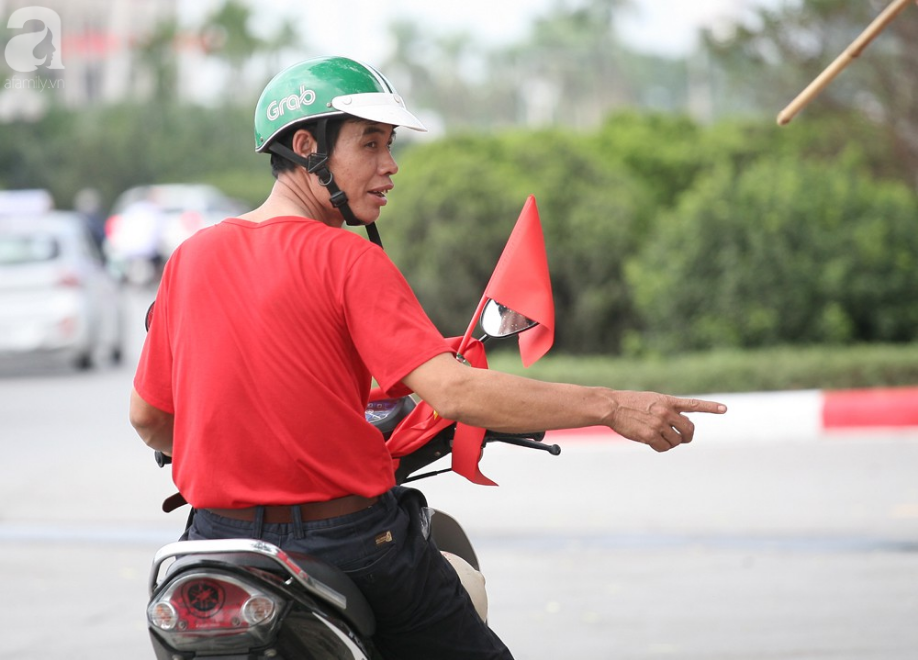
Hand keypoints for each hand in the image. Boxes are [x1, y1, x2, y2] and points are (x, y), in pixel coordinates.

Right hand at [605, 391, 726, 451]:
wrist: (612, 406)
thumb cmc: (629, 403)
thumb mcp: (651, 400)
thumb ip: (666, 410)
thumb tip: (677, 430)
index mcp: (668, 401)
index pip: (694, 404)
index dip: (710, 407)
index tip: (725, 409)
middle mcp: (666, 412)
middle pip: (689, 429)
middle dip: (688, 436)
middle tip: (683, 439)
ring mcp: (659, 424)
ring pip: (676, 441)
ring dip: (671, 443)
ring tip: (660, 438)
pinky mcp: (650, 435)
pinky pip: (663, 447)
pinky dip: (661, 448)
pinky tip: (652, 442)